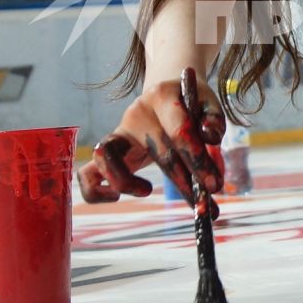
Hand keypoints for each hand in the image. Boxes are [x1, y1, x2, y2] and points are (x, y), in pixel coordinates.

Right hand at [78, 69, 226, 203]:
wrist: (165, 94)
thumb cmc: (190, 105)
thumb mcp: (207, 103)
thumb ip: (214, 120)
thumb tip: (211, 138)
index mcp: (162, 96)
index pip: (180, 131)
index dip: (198, 161)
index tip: (215, 186)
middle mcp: (136, 112)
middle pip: (158, 152)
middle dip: (184, 183)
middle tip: (204, 207)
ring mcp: (118, 131)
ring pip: (106, 157)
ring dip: (127, 182)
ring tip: (146, 191)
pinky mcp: (107, 151)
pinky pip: (87, 174)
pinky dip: (96, 191)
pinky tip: (117, 198)